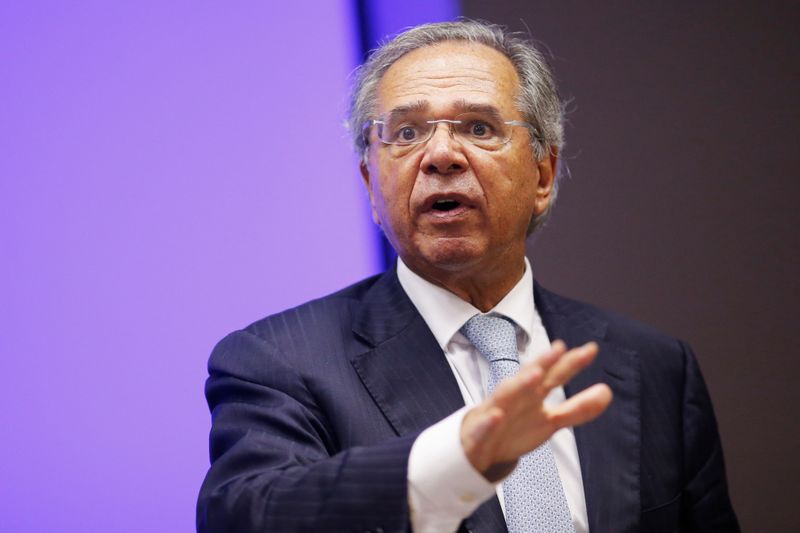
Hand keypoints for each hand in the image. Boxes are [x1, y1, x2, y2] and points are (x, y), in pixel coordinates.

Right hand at [460, 340, 612, 481]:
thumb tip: (607, 391)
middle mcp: (516, 396)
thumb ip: (578, 408)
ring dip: (519, 383)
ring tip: (535, 374)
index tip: (590, 350)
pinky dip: (489, 421)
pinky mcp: (481, 432)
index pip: (554, 375)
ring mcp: (497, 411)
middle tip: (559, 349)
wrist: (478, 445)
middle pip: (530, 377)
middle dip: (543, 363)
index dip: (571, 364)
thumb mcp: (550, 420)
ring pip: (506, 393)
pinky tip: (496, 416)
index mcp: (533, 393)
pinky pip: (484, 426)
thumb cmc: (516, 425)